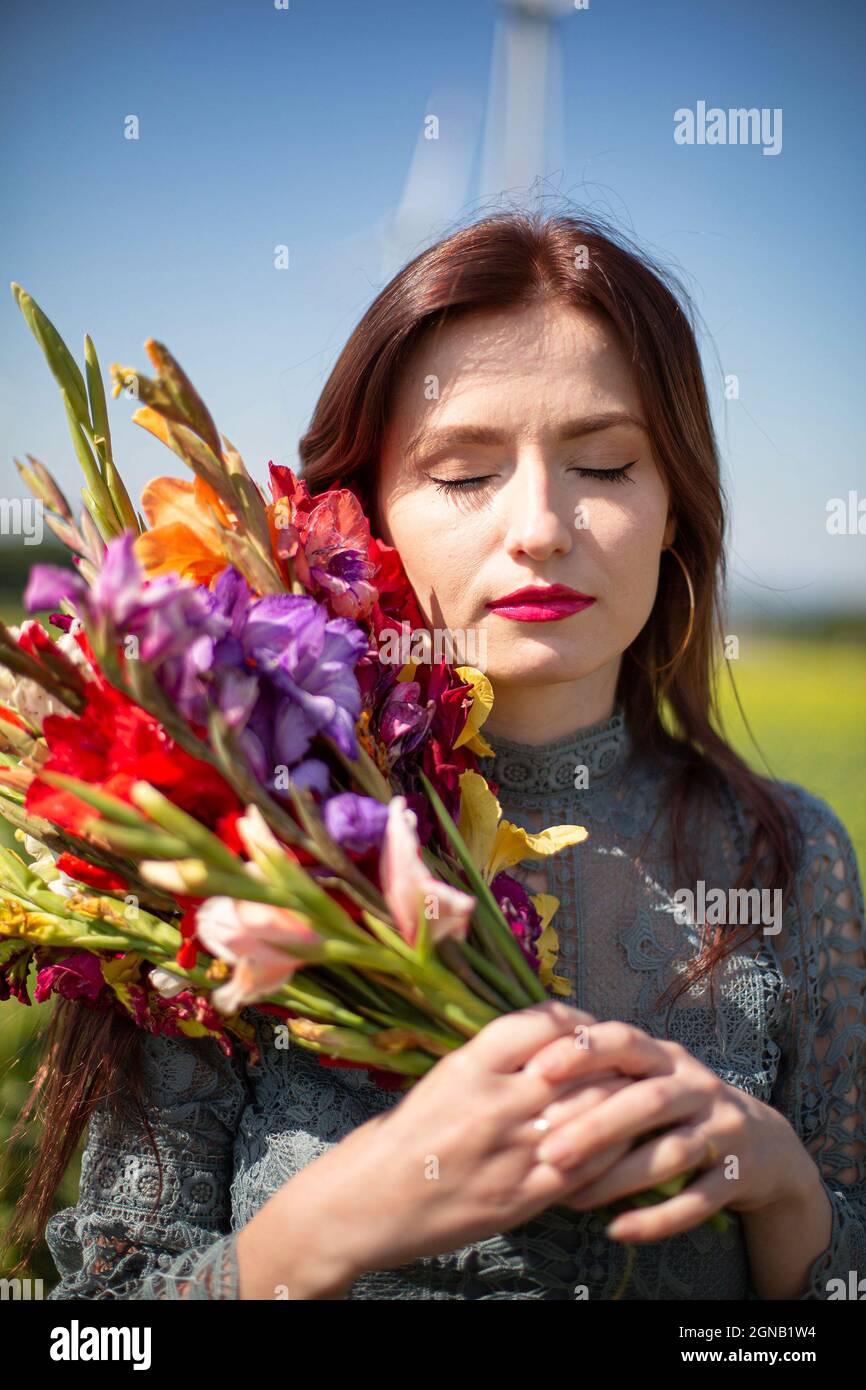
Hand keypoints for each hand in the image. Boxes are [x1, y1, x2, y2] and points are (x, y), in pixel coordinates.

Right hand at [266, 1000, 631, 1287]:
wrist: (364, 1204)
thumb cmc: (400, 1137)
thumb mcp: (442, 1078)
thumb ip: (496, 1060)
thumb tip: (555, 1044)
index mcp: (470, 1064)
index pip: (544, 1022)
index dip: (579, 1021)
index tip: (592, 1029)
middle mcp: (495, 1102)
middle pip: (581, 1067)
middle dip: (613, 1063)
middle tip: (631, 1063)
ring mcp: (512, 1151)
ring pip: (594, 1114)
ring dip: (621, 1106)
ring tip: (634, 1101)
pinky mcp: (523, 1197)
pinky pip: (588, 1168)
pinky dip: (610, 1154)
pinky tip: (615, 1147)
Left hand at [523, 1019, 814, 1241]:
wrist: (762, 1145)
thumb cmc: (678, 1107)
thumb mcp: (648, 1076)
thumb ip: (602, 1071)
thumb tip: (521, 1075)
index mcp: (666, 1056)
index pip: (624, 1040)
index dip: (582, 1052)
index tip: (537, 1070)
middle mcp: (698, 1086)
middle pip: (649, 1100)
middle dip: (597, 1126)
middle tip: (547, 1152)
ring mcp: (723, 1129)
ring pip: (673, 1153)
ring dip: (620, 1177)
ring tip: (573, 1199)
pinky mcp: (738, 1175)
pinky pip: (699, 1200)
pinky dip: (658, 1218)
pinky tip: (618, 1230)